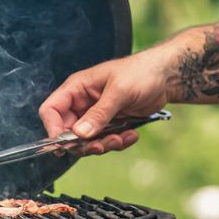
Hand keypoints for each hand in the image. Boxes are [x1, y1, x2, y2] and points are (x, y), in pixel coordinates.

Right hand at [38, 46, 174, 154]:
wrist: (166, 76)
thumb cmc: (141, 72)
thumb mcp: (119, 91)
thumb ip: (99, 113)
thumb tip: (79, 134)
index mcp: (77, 88)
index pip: (51, 110)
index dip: (53, 129)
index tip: (64, 145)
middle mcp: (82, 103)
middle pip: (67, 131)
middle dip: (83, 143)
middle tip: (101, 146)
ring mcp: (95, 115)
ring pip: (87, 140)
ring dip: (103, 144)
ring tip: (120, 139)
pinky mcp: (110, 123)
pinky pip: (105, 140)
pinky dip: (117, 142)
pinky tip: (132, 135)